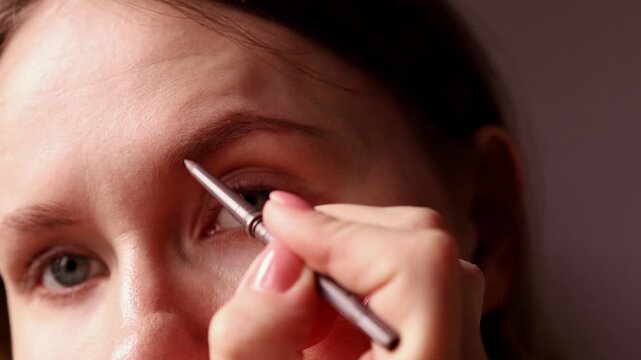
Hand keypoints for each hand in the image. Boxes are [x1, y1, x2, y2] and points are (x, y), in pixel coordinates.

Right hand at [207, 191, 487, 359]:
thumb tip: (279, 258)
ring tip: (304, 310)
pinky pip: (426, 287)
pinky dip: (369, 281)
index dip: (342, 229)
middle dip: (343, 239)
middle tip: (284, 268)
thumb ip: (255, 336)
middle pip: (427, 247)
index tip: (278, 225)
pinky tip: (328, 325)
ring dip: (354, 261)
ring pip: (429, 261)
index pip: (420, 263)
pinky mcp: (452, 349)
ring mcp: (464, 354)